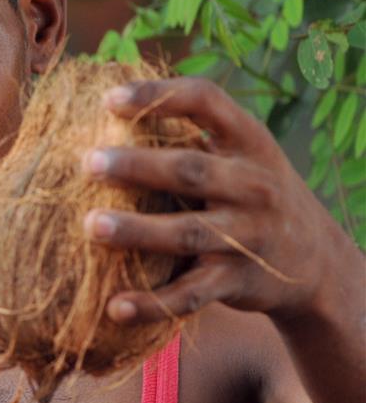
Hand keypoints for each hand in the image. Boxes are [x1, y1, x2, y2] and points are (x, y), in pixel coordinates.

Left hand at [80, 77, 354, 325]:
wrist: (314, 260)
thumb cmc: (249, 192)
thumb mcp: (240, 154)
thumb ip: (190, 135)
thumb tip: (105, 107)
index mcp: (249, 141)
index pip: (206, 102)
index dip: (158, 95)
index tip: (107, 100)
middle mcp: (253, 185)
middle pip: (191, 171)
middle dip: (138, 166)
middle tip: (88, 163)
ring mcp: (247, 235)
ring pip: (187, 233)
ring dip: (137, 230)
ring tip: (90, 226)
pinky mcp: (237, 281)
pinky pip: (190, 294)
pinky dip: (152, 303)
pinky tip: (114, 307)